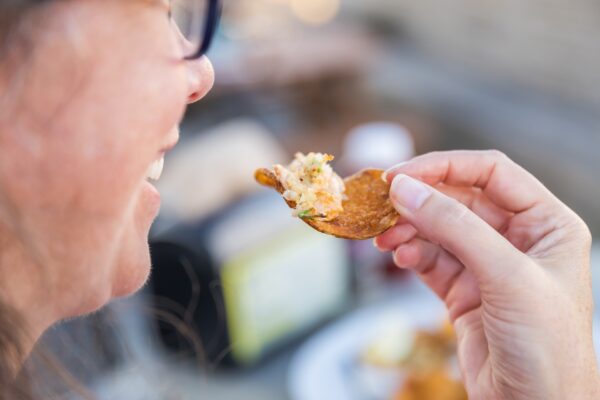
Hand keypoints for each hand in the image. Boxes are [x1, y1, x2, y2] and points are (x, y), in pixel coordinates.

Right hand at [375, 150, 598, 399]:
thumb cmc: (547, 347)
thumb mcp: (506, 276)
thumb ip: (454, 226)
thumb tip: (404, 189)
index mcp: (547, 223)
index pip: (491, 172)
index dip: (443, 166)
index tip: (400, 174)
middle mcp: (518, 238)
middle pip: (459, 199)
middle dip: (419, 201)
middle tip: (382, 205)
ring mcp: (489, 264)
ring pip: (439, 229)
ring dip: (408, 229)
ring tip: (384, 239)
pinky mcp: (464, 290)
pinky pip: (430, 258)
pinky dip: (410, 254)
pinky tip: (399, 257)